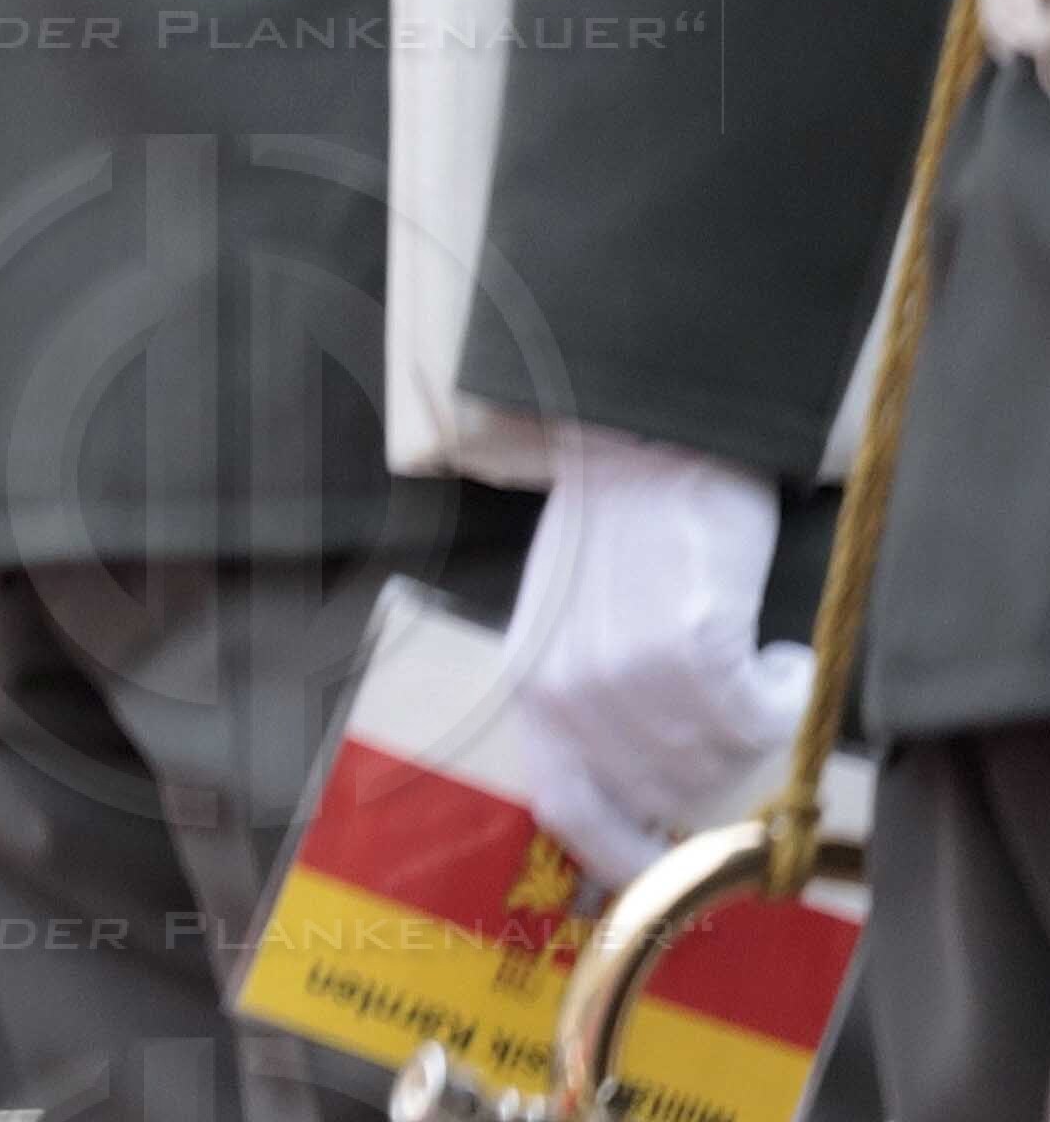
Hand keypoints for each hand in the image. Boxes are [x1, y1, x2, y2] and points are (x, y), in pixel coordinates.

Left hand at [489, 418, 801, 878]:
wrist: (642, 444)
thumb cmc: (614, 533)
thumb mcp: (568, 631)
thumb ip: (590, 711)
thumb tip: (644, 795)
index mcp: (532, 693)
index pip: (568, 811)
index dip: (624, 858)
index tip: (670, 876)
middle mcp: (573, 696)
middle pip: (670, 791)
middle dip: (716, 765)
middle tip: (732, 707)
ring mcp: (632, 676)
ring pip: (726, 757)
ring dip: (755, 720)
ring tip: (747, 658)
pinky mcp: (696, 645)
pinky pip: (766, 715)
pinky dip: (788, 692)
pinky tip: (777, 654)